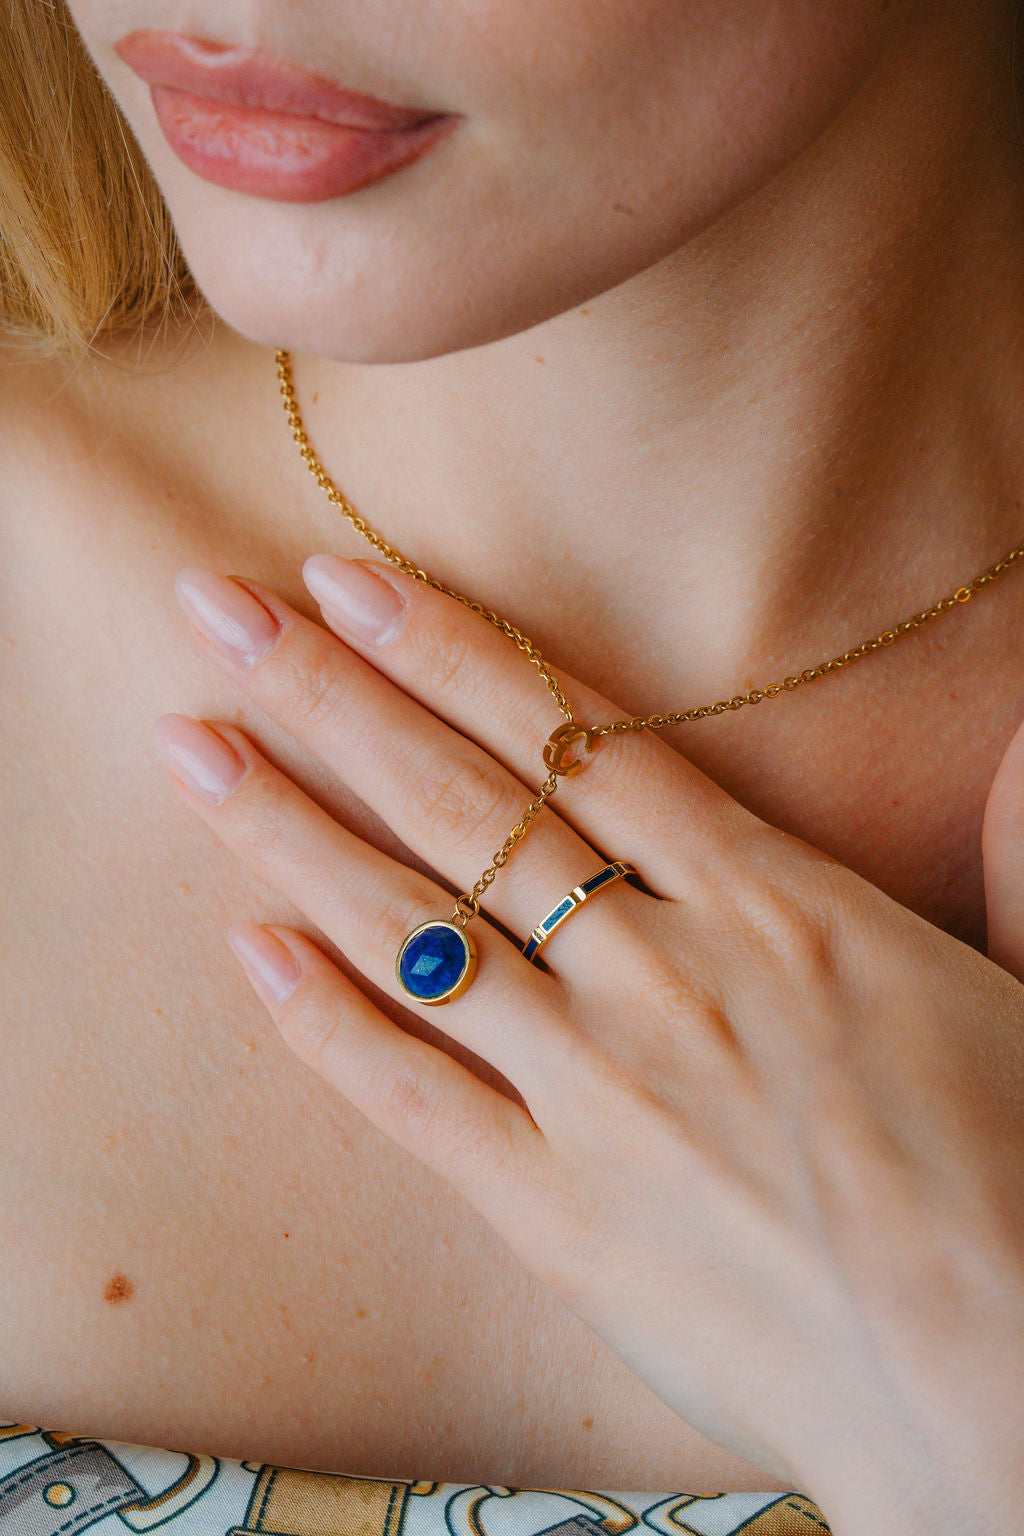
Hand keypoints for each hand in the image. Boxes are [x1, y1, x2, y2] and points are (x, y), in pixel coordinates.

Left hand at [152, 555, 1023, 1535]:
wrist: (1003, 1378)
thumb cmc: (1022, 1172)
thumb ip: (1012, 845)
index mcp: (775, 906)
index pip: (578, 743)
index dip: (453, 650)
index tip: (357, 583)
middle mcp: (664, 975)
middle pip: (468, 805)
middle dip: (336, 694)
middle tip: (224, 612)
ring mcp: (600, 1093)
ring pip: (413, 932)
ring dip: (292, 832)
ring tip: (195, 749)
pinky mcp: (561, 1216)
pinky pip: (417, 1099)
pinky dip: (325, 1024)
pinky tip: (249, 949)